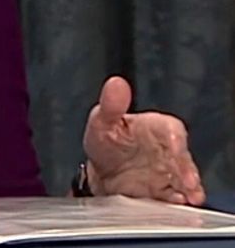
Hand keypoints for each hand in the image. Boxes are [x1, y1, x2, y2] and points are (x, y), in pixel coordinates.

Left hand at [82, 76, 204, 204]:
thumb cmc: (105, 140)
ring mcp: (167, 172)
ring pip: (183, 179)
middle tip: (188, 182)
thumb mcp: (101, 121)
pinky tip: (175, 203)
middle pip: (182, 157)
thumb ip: (111, 104)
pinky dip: (176, 201)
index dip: (176, 139)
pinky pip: (174, 196)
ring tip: (189, 196)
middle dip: (186, 170)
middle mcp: (166, 150)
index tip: (176, 147)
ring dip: (188, 188)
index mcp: (155, 127)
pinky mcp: (163, 191)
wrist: (99, 171)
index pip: (172, 129)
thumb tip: (115, 84)